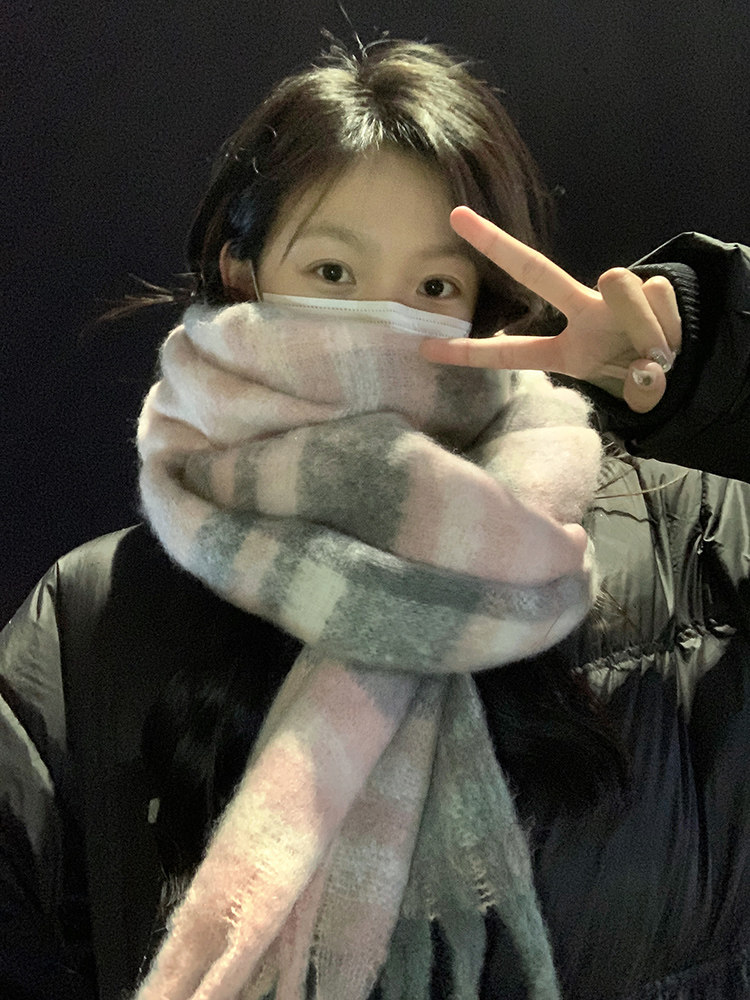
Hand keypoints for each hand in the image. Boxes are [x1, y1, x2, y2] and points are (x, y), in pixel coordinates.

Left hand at [420, 207, 681, 411]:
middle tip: (456, 217)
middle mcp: (582, 316)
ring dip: (647, 322)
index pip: (509, 352)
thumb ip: (605, 346)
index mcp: (565, 352)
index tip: (423, 346)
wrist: (688, 372)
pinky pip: (657, 290)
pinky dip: (668, 315)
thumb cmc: (641, 378)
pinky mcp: (648, 286)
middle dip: (497, 244)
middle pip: (537, 272)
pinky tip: (671, 328)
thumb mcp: (620, 383)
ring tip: (657, 346)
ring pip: (623, 285)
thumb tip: (617, 277)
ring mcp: (612, 299)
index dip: (467, 352)